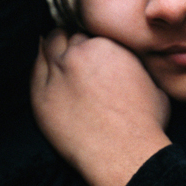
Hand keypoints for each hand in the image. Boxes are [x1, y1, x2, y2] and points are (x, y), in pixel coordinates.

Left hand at [31, 31, 171, 185]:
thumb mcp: (151, 83)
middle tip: (74, 54)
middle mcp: (79, 53)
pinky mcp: (41, 95)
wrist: (125, 154)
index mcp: (106, 45)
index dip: (89, 41)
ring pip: (49, 44)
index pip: (89, 31)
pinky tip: (46, 69)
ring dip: (54, 47)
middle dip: (71, 41)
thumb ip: (134, 65)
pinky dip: (41, 65)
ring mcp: (57, 73)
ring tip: (58, 57)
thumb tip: (131, 62)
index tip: (89, 50)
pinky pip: (34, 68)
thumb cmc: (144, 123)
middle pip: (67, 35)